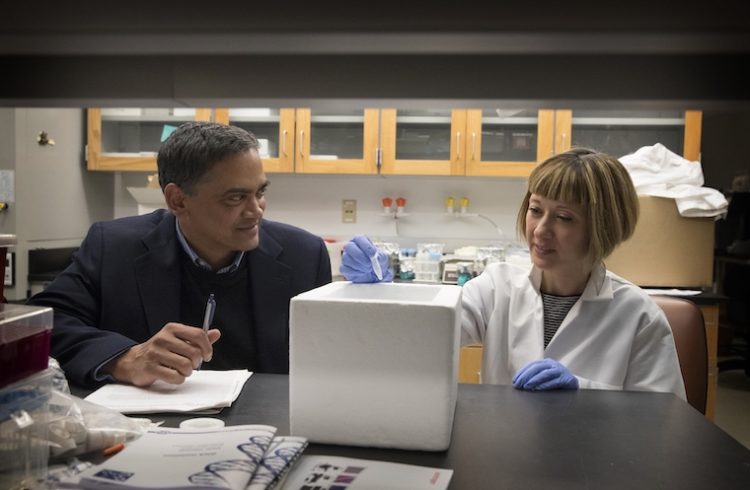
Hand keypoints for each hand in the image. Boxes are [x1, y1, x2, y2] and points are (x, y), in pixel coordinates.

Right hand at [103, 322, 220, 386]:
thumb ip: (197, 338)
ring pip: (185, 366)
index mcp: (172, 329)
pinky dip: (179, 379)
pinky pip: (175, 377)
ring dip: (187, 372)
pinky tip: (173, 376)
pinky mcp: (150, 368)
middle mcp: (163, 338)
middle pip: (194, 352)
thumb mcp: (178, 340)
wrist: (134, 361)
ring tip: (182, 371)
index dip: (207, 347)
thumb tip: (216, 333)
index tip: (207, 355)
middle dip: (196, 362)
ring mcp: (155, 353)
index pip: (198, 334)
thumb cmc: (160, 351)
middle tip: (191, 365)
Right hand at [339, 235, 392, 282]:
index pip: (360, 239)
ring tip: (368, 269)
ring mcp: (346, 257)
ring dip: (359, 266)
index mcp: (361, 240)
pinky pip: (345, 268)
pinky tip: (362, 273)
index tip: (373, 254)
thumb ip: (380, 257)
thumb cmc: (377, 262)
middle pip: (349, 246)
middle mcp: (351, 246)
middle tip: (369, 263)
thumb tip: (376, 257)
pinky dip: (355, 272)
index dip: (366, 246)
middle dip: (359, 256)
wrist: (375, 274)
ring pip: (346, 258)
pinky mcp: (344, 267)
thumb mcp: (382, 258)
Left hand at [512, 358, 578, 390]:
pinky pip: (554, 381)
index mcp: (546, 363)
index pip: (531, 365)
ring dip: (534, 380)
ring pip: (545, 373)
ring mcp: (560, 370)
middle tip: (518, 384)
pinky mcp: (567, 379)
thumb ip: (534, 378)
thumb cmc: (557, 383)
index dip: (522, 372)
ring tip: (526, 386)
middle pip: (536, 368)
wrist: (574, 386)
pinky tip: (538, 389)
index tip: (514, 380)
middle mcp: (553, 364)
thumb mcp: (544, 378)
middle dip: (525, 376)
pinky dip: (545, 385)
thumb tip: (519, 383)